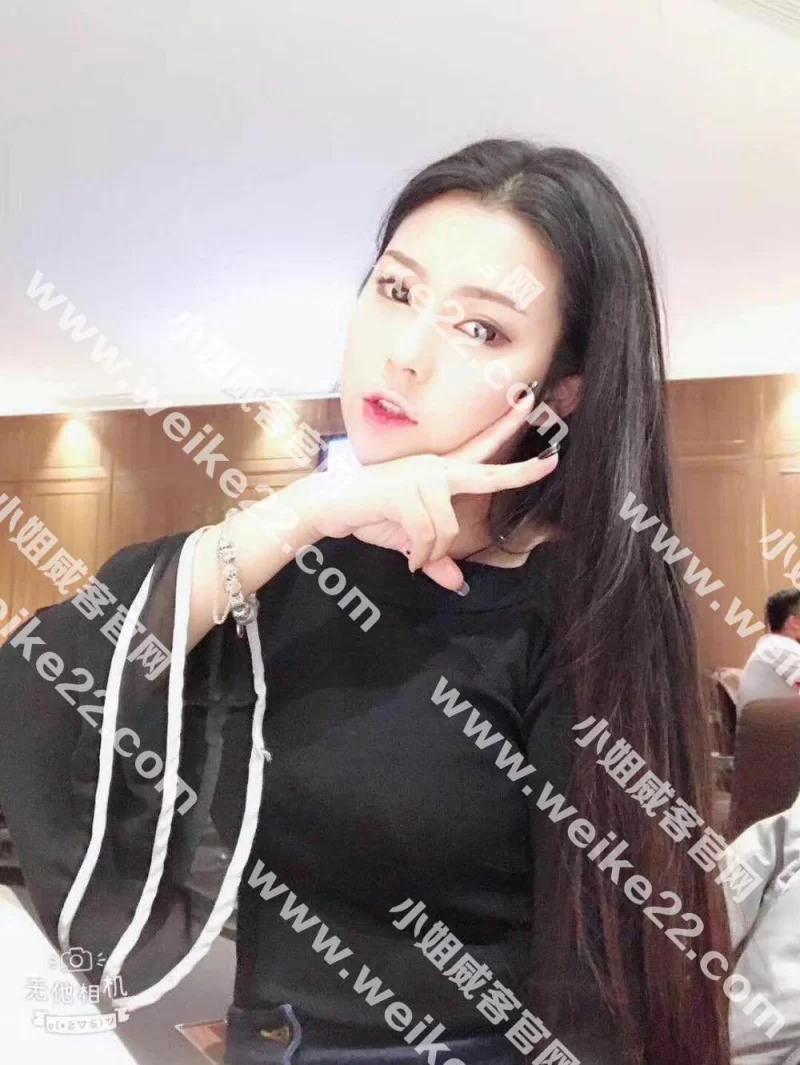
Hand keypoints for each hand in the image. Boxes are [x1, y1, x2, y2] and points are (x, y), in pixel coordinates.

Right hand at [302, 392, 559, 591]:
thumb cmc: (371, 515)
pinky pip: (426, 534)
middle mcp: (435, 468)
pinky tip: (408, 559)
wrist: (331, 505)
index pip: (480, 448)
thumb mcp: (410, 542)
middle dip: (520, 472)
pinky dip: (419, 555)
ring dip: (431, 553)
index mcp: (440, 471)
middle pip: (487, 473)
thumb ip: (436, 559)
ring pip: (446, 527)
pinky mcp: (402, 491)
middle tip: (552, 464)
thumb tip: (458, 584)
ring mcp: (419, 477)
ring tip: (414, 558)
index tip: (530, 406)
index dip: (507, 429)